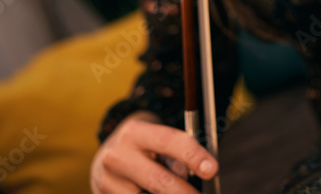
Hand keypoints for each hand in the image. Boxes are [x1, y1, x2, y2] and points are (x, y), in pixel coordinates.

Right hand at [91, 111, 217, 192]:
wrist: (108, 154)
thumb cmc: (144, 147)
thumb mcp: (157, 140)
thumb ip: (175, 154)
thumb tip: (199, 173)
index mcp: (136, 132)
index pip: (169, 141)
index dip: (193, 156)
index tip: (212, 170)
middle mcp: (118, 155)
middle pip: (158, 180)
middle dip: (185, 193)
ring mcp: (108, 179)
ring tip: (178, 190)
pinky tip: (155, 192)